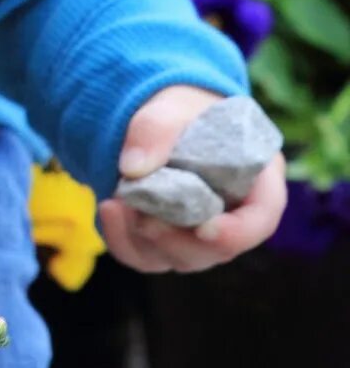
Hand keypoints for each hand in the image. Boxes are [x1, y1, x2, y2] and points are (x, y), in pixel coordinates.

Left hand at [99, 85, 285, 272]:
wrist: (157, 122)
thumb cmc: (179, 113)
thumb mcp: (170, 108)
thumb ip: (156, 131)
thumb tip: (132, 168)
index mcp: (255, 181)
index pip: (261, 219)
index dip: (237, 233)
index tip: (204, 229)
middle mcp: (231, 216)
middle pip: (215, 251)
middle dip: (178, 241)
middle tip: (145, 219)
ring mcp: (197, 234)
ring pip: (177, 259)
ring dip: (145, 240)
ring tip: (117, 202)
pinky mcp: (163, 239)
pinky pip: (144, 255)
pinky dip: (122, 239)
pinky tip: (107, 207)